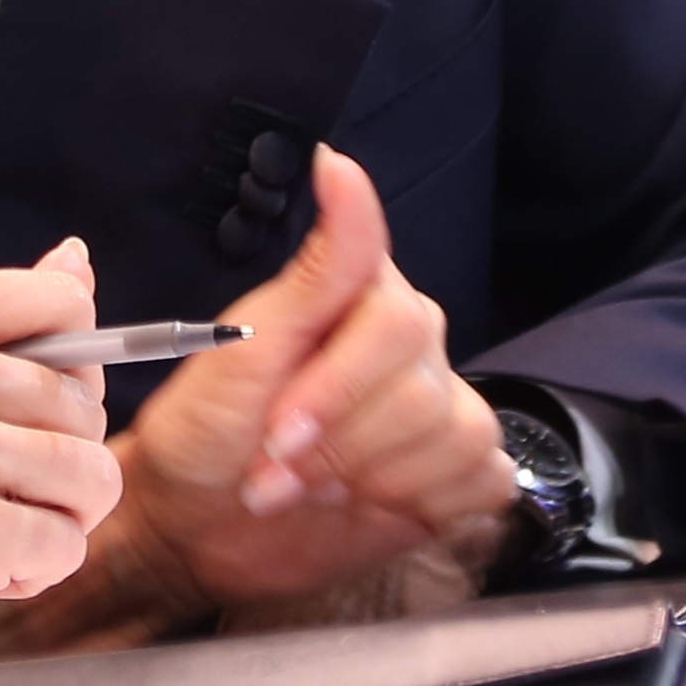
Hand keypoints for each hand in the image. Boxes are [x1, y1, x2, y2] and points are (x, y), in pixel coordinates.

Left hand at [93, 153, 515, 621]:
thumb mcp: (245, 346)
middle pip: (423, 393)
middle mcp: (413, 348)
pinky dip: (425, 504)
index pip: (399, 321)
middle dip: (339, 448)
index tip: (279, 431)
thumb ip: (318, 266)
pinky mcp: (455, 473)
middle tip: (276, 468)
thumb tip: (339, 163)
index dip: (339, 388)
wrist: (198, 522)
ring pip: (458, 439)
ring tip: (312, 487)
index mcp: (365, 299)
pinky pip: (487, 478)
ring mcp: (441, 410)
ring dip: (370, 482)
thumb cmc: (207, 428)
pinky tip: (372, 504)